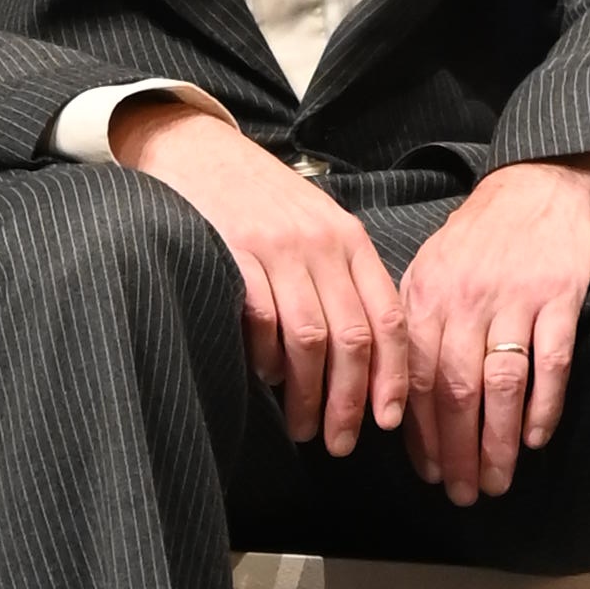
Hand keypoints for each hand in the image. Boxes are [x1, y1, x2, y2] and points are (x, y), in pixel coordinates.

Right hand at [119, 102, 408, 453]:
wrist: (196, 146)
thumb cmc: (257, 196)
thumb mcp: (314, 224)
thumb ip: (339, 277)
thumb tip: (360, 360)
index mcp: (348, 238)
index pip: (388, 316)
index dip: (394, 375)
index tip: (389, 420)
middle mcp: (320, 243)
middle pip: (353, 338)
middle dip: (350, 401)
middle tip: (339, 442)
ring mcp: (276, 248)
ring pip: (311, 339)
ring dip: (309, 394)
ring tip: (301, 425)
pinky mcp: (233, 253)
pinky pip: (261, 320)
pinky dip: (265, 359)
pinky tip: (263, 380)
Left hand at [394, 161, 589, 503]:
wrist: (537, 183)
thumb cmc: (480, 237)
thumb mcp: (431, 270)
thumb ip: (417, 329)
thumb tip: (400, 399)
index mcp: (425, 297)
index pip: (417, 379)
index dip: (421, 434)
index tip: (429, 474)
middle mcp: (464, 300)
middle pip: (456, 391)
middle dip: (457, 452)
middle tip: (463, 494)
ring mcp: (514, 298)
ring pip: (501, 384)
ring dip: (497, 441)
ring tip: (497, 481)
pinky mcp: (559, 295)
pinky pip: (551, 361)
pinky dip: (543, 405)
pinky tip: (535, 439)